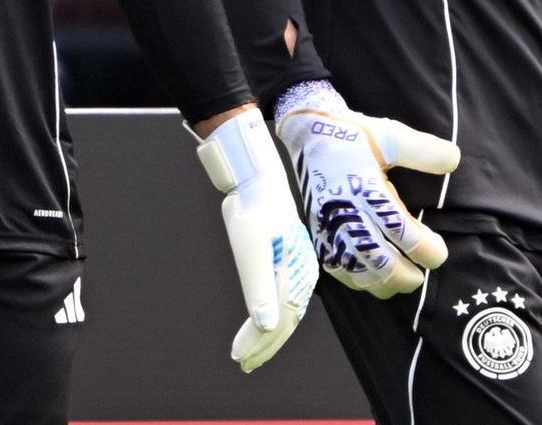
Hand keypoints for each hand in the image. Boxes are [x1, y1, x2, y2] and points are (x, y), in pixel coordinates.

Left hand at [195, 107, 318, 372]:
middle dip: (264, 345)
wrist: (259, 179)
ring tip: (248, 352)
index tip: (240, 358)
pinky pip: (285, 298)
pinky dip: (273, 316)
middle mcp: (301, 273)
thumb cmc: (253, 210)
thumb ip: (258, 288)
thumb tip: (264, 325)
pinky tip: (262, 324)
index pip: (278, 321)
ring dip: (267, 335)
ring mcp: (297, 267)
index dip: (260, 344)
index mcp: (295, 272)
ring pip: (286, 312)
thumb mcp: (251, 249)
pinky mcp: (290, 260)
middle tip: (242, 362)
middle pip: (285, 321)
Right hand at [276, 85, 459, 297]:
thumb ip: (422, 150)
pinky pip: (335, 268)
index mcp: (367, 190)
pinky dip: (356, 280)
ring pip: (357, 271)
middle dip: (404, 275)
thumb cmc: (353, 134)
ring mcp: (329, 226)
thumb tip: (455, 159)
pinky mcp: (318, 231)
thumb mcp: (390, 135)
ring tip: (399, 280)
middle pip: (378, 260)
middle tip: (421, 275)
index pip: (401, 230)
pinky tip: (370, 277)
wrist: (309, 133)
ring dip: (382, 282)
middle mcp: (347, 213)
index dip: (425, 249)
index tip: (439, 251)